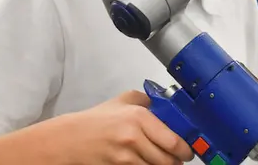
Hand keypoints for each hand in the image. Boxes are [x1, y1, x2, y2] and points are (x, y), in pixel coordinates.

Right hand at [58, 91, 194, 164]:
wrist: (70, 140)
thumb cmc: (96, 121)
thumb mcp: (121, 101)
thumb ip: (145, 100)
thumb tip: (167, 105)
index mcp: (138, 117)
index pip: (173, 141)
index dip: (185, 150)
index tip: (187, 151)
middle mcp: (134, 137)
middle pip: (168, 160)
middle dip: (176, 162)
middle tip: (178, 159)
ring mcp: (125, 157)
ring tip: (160, 161)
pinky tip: (146, 163)